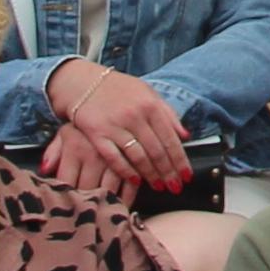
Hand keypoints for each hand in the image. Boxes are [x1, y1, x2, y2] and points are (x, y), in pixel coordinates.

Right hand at [44, 58, 196, 193]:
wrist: (83, 83)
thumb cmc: (119, 90)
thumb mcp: (147, 93)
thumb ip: (168, 113)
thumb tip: (185, 135)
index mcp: (151, 105)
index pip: (170, 138)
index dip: (180, 160)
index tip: (187, 175)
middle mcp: (135, 116)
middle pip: (157, 151)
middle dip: (169, 173)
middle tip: (175, 188)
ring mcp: (116, 125)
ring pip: (139, 157)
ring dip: (151, 175)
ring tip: (159, 187)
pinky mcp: (97, 134)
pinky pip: (115, 158)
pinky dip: (127, 171)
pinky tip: (136, 181)